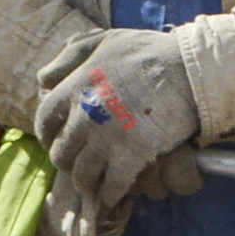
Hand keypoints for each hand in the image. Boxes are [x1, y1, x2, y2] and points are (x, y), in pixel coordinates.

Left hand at [29, 25, 199, 210]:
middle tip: (80, 161)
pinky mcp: (131, 157)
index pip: (44, 121)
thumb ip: (72, 55)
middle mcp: (84, 116)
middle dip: (68, 161)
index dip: (48, 135)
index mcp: (75, 88)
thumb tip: (44, 78)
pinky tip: (115, 193)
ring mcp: (107, 139)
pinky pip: (111, 188)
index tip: (57, 140)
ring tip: (96, 182)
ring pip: (82, 175)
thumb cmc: (150, 52)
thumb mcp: (105, 40)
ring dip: (87, 181)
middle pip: (60, 154)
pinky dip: (111, 194)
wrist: (190, 69)